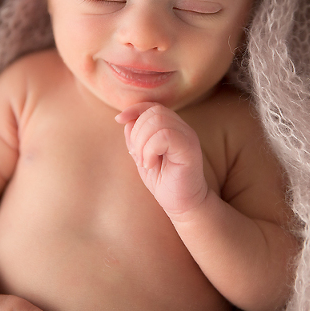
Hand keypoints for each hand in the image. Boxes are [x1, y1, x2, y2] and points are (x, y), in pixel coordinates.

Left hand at [115, 102, 208, 216]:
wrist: (182, 204)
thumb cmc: (163, 180)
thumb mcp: (142, 155)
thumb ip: (135, 137)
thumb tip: (125, 120)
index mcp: (172, 126)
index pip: (152, 106)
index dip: (134, 109)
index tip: (119, 120)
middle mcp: (183, 128)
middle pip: (153, 112)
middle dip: (137, 133)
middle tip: (138, 156)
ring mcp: (188, 137)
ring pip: (158, 121)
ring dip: (142, 143)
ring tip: (145, 162)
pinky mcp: (190, 150)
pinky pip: (165, 136)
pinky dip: (150, 150)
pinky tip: (151, 164)